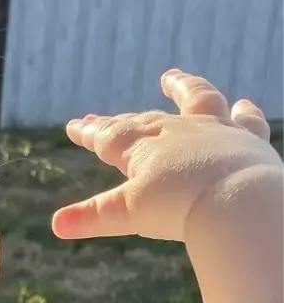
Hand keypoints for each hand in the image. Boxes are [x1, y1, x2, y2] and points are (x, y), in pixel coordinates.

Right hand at [54, 71, 282, 302]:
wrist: (234, 200)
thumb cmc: (178, 208)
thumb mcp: (131, 216)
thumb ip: (95, 216)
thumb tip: (55, 225)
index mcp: (144, 149)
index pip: (110, 138)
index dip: (90, 133)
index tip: (74, 125)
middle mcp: (176, 131)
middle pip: (143, 122)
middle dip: (119, 121)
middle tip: (100, 118)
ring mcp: (214, 130)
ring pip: (194, 101)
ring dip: (182, 88)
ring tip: (171, 77)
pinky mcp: (247, 138)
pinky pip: (244, 120)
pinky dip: (242, 112)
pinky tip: (242, 103)